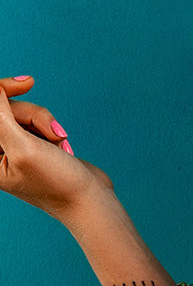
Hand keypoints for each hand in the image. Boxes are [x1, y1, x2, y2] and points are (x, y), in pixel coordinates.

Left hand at [0, 74, 114, 221]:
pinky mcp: (30, 145)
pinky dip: (50, 130)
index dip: (3, 92)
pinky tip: (62, 147)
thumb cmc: (57, 184)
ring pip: (22, 113)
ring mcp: (13, 148)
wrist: (90, 202)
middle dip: (33, 116)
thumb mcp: (24, 148)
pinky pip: (35, 121)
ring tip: (60, 145)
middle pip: (4, 109)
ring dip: (45, 124)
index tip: (27, 83)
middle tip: (54, 134)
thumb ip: (1, 116)